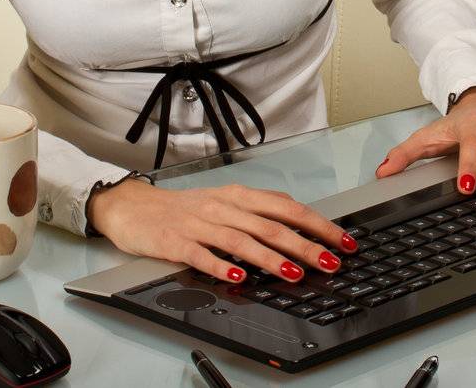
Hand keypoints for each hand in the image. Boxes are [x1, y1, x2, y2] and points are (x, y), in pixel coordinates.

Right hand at [87, 178, 357, 284]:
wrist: (132, 206)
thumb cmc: (183, 208)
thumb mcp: (225, 203)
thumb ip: (257, 212)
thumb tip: (297, 221)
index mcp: (238, 197)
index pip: (287, 208)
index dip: (317, 224)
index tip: (343, 240)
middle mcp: (223, 208)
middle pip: (270, 225)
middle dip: (305, 244)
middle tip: (331, 261)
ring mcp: (199, 225)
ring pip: (241, 240)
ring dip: (270, 258)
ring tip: (294, 272)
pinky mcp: (176, 243)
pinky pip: (201, 255)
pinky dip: (220, 266)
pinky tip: (237, 278)